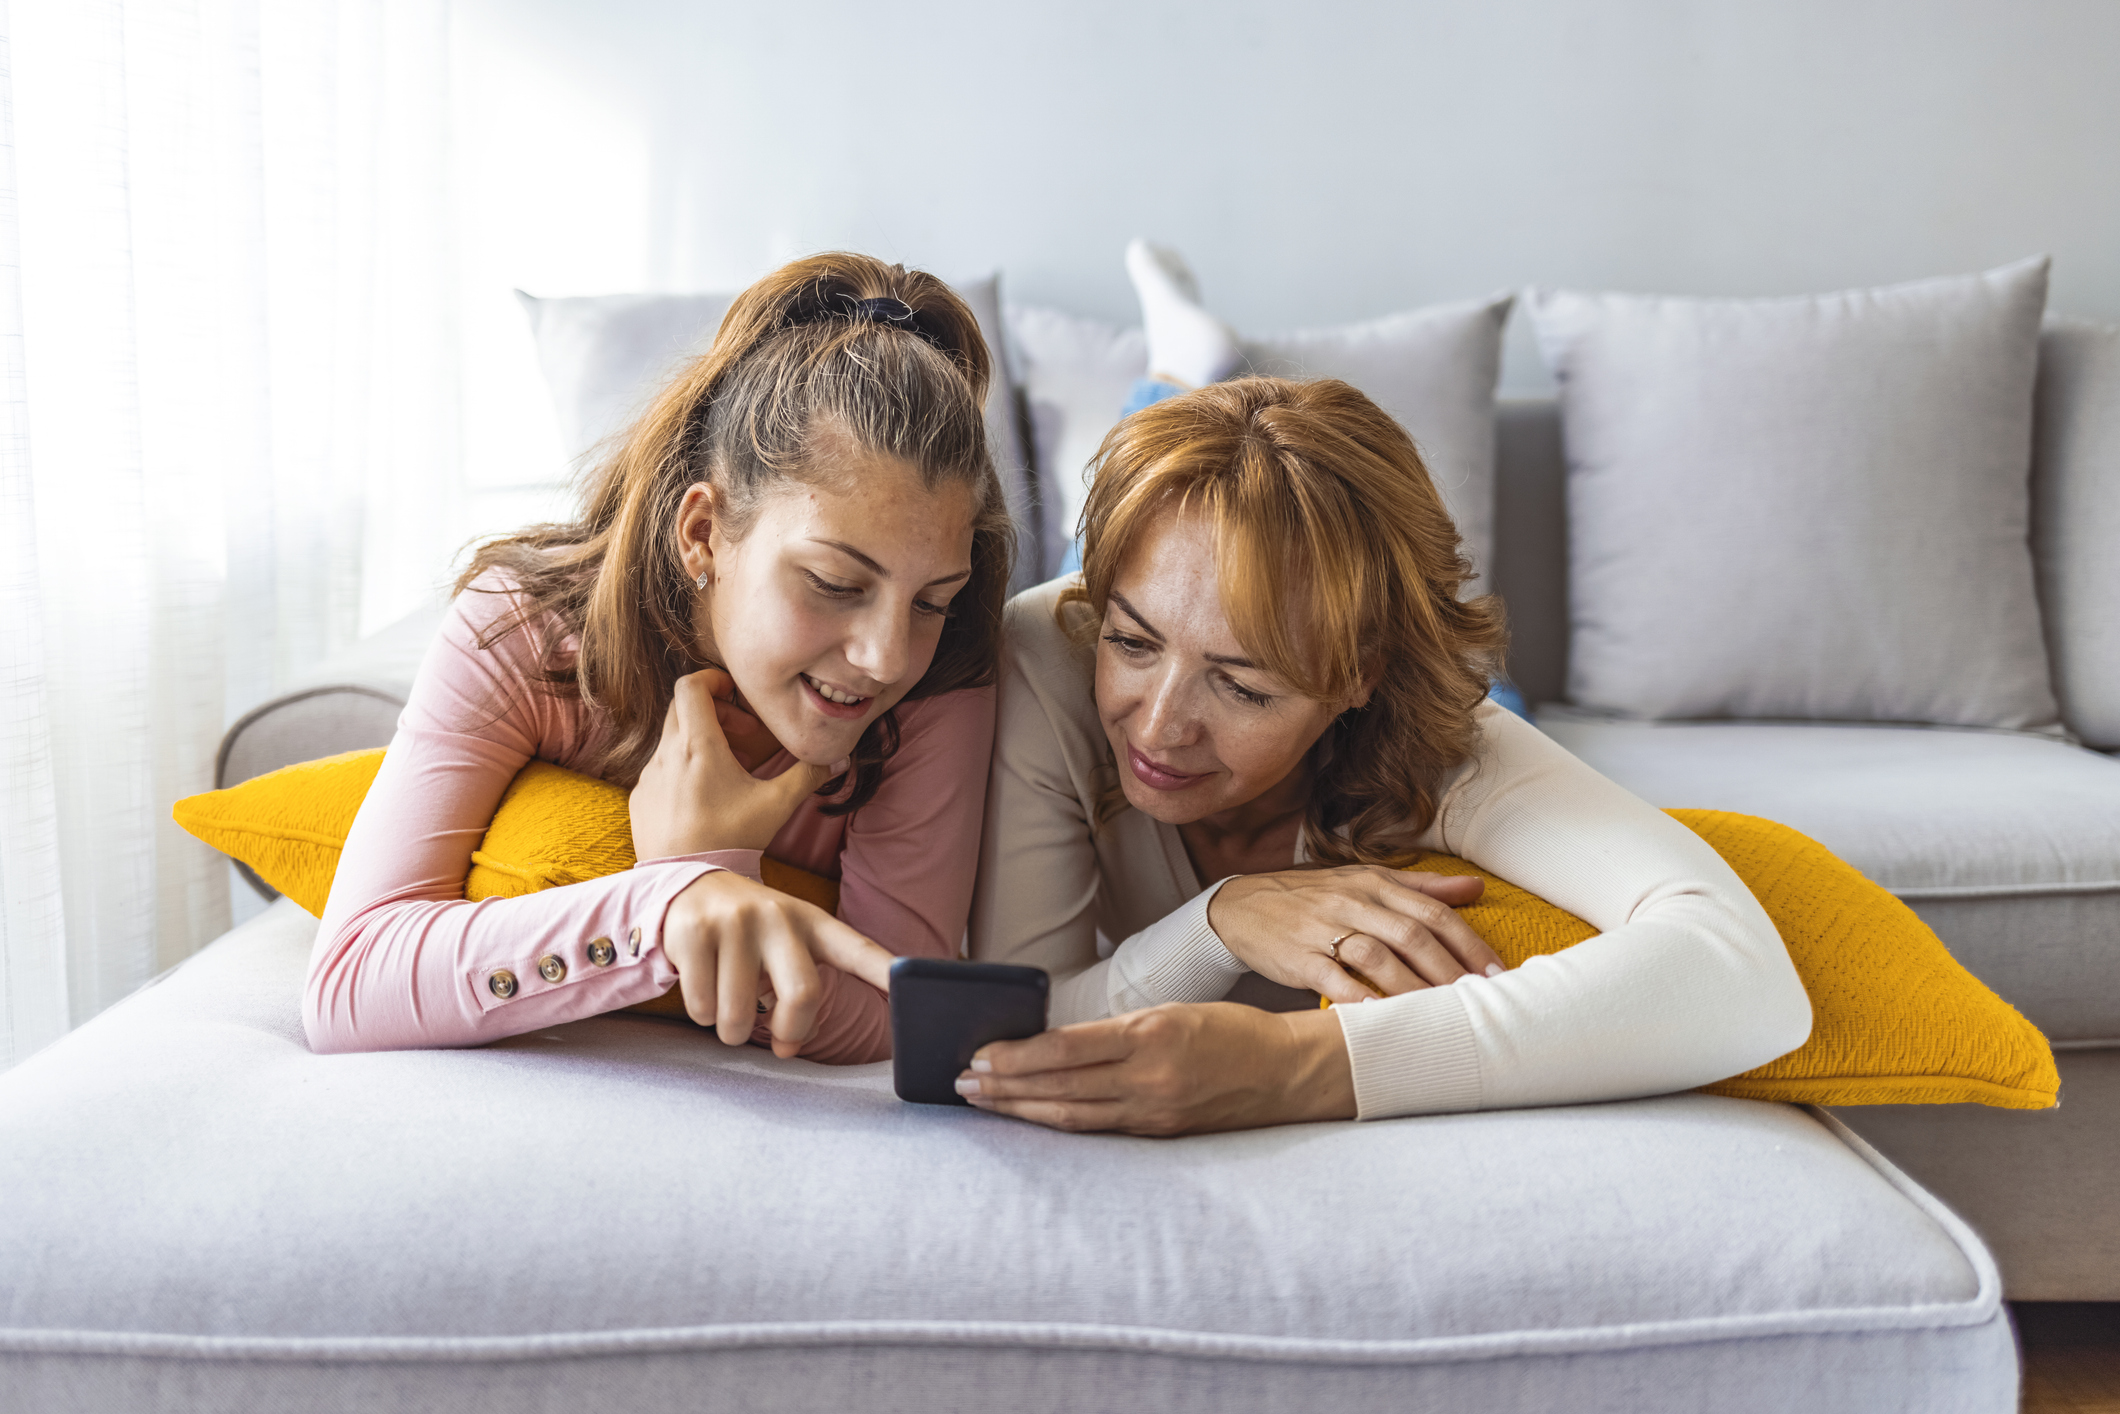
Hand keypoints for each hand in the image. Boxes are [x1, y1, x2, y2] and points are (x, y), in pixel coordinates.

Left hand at [631, 670, 842, 858]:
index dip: (713, 679)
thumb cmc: (732, 840)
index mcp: (698, 746)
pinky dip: (680, 771)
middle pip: (682, 709)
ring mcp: (648, 777)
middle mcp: (666, 754)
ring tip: (726, 772)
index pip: (691, 685)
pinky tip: (702, 799)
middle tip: (742, 736)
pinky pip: (659, 771)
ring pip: (671, 741)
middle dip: (714, 712)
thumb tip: (838, 758)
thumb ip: (807, 776)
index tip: (734, 694)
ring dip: (698, 744)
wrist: (688, 884)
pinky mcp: (639, 799)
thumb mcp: (776, 805)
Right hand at [663, 869, 895, 1056]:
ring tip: (729, 1006)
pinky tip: (703, 984)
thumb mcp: (787, 949)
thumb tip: (790, 1047)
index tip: (915, 985)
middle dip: (789, 1031)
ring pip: (738, 1015)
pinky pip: (701, 1007)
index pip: (857, 948)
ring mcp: (735, 922)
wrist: (688, 889)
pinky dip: (702, 1014)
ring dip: (732, 1031)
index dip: (886, 970)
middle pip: (803, 996)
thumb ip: (800, 998)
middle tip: (777, 1037)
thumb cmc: (751, 934)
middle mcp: (778, 916)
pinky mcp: (694, 932)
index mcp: (812, 923)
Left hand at [957, 1002, 1354, 1134]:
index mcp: (1152, 1035)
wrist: (1287, 1073)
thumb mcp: (1171, 1013)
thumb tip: (1052, 1044)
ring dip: (1022, 1109)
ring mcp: (1155, 1112)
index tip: (979, 1055)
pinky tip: (1032, 1116)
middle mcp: (1151, 1078)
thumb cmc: (1229, 1032)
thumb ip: (1116, 1032)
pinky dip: (1059, 1122)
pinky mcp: (1161, 1133)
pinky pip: (1099, 1129)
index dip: (1017, 1056)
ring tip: (982, 1101)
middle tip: (961, 1083)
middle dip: (1005, 1086)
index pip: (1066, 1048)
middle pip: (1060, 1086)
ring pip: (1073, 1115)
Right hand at [1208, 867, 1501, 1003]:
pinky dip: (1358, 997)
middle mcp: (1354, 902)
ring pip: (1377, 956)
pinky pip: (1333, 978)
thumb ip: (1421, 887)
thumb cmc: (1313, 897)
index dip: (1469, 943)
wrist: (1242, 905)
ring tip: (1440, 1015)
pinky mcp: (1299, 956)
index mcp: (1375, 884)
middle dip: (1450, 970)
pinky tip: (1380, 1016)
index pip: (1433, 912)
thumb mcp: (1364, 881)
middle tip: (1479, 1001)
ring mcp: (1325, 928)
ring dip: (1413, 988)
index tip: (1496, 974)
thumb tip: (1474, 889)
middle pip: (1412, 935)